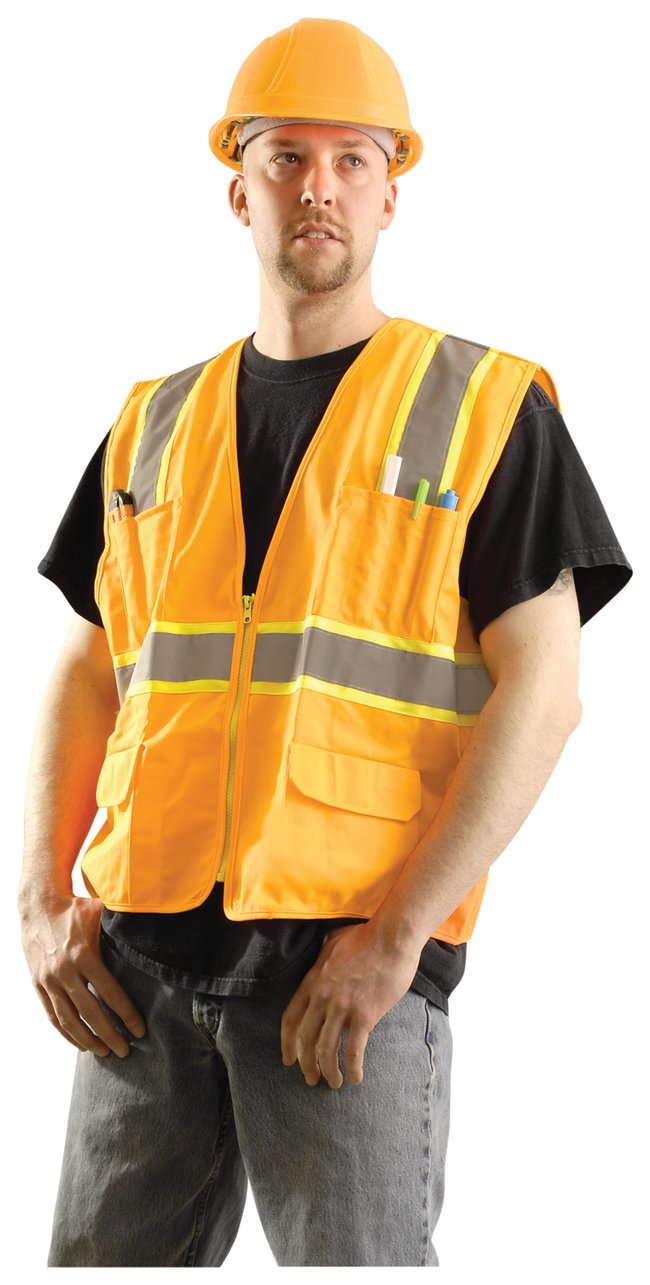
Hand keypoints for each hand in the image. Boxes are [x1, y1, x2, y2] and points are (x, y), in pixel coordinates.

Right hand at [19, 891, 145, 1056]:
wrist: (38, 906)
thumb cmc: (76, 909)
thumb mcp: (101, 912)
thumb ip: (124, 927)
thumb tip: (155, 932)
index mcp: (84, 955)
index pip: (110, 993)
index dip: (127, 1015)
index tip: (140, 1031)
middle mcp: (65, 971)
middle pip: (90, 1013)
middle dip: (110, 1035)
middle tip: (125, 1051)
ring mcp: (49, 980)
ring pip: (69, 1020)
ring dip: (88, 1040)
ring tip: (105, 1052)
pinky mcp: (38, 985)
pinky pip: (53, 1016)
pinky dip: (67, 1034)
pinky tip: (80, 1044)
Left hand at [280, 921, 420, 1089]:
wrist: (391, 937)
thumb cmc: (366, 936)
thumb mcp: (333, 941)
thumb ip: (323, 955)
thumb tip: (321, 953)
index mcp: (312, 982)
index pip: (291, 1018)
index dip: (287, 1043)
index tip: (288, 1060)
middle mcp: (322, 997)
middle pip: (305, 1039)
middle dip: (306, 1064)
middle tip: (311, 1079)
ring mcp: (342, 1007)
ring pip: (326, 1049)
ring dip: (328, 1071)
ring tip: (334, 1083)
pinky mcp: (364, 1014)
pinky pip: (353, 1050)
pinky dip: (353, 1068)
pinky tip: (356, 1078)